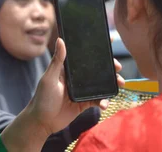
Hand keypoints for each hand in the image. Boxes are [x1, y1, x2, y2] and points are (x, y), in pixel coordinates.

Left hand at [1, 39, 124, 151]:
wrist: (41, 123)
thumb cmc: (42, 98)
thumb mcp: (49, 78)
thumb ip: (57, 60)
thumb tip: (60, 39)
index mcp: (71, 68)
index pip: (85, 55)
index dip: (98, 47)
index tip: (110, 39)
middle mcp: (79, 78)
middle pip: (98, 68)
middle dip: (111, 66)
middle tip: (118, 66)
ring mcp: (83, 90)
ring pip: (102, 83)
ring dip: (112, 83)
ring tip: (120, 83)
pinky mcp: (85, 103)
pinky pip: (98, 100)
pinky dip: (104, 101)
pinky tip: (105, 104)